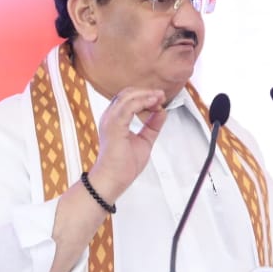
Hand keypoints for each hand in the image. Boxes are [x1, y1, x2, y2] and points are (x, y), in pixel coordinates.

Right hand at [88, 87, 168, 201]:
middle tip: (161, 95)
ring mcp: (110, 120)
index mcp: (115, 120)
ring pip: (128, 96)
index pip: (129, 98)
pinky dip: (143, 102)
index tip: (160, 99)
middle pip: (127, 93)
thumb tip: (161, 112)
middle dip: (146, 92)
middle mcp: (110, 117)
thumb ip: (152, 125)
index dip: (145, 95)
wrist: (114, 180)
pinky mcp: (114, 125)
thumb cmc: (123, 166)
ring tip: (159, 97)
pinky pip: (128, 106)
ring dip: (146, 95)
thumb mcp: (145, 140)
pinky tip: (153, 103)